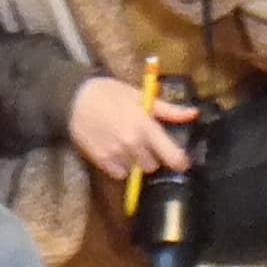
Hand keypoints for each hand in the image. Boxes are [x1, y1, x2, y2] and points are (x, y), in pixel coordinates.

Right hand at [66, 74, 198, 182]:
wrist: (74, 99)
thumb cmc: (109, 93)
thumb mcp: (139, 95)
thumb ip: (168, 109)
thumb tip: (193, 113)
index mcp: (145, 126)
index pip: (172, 156)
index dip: (179, 161)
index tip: (180, 160)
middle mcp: (133, 144)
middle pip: (153, 165)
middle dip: (152, 156)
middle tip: (143, 142)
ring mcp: (117, 155)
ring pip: (136, 170)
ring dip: (135, 161)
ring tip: (127, 144)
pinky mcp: (102, 162)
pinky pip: (120, 173)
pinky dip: (120, 166)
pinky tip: (114, 150)